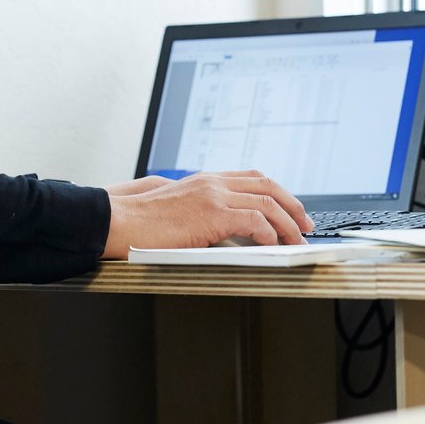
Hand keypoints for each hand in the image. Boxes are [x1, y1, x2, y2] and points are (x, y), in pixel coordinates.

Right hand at [101, 170, 314, 259]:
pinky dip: (269, 233)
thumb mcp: (174, 205)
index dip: (277, 193)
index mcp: (205, 179)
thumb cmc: (138, 220)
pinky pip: (255, 222)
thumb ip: (198, 208)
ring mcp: (214, 195)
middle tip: (306, 225)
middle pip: (268, 186)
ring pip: (268, 204)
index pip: (253, 177)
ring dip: (288, 224)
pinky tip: (272, 245)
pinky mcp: (212, 214)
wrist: (118, 220)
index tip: (290, 208)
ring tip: (297, 240)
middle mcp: (213, 182)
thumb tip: (219, 227)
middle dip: (293, 206)